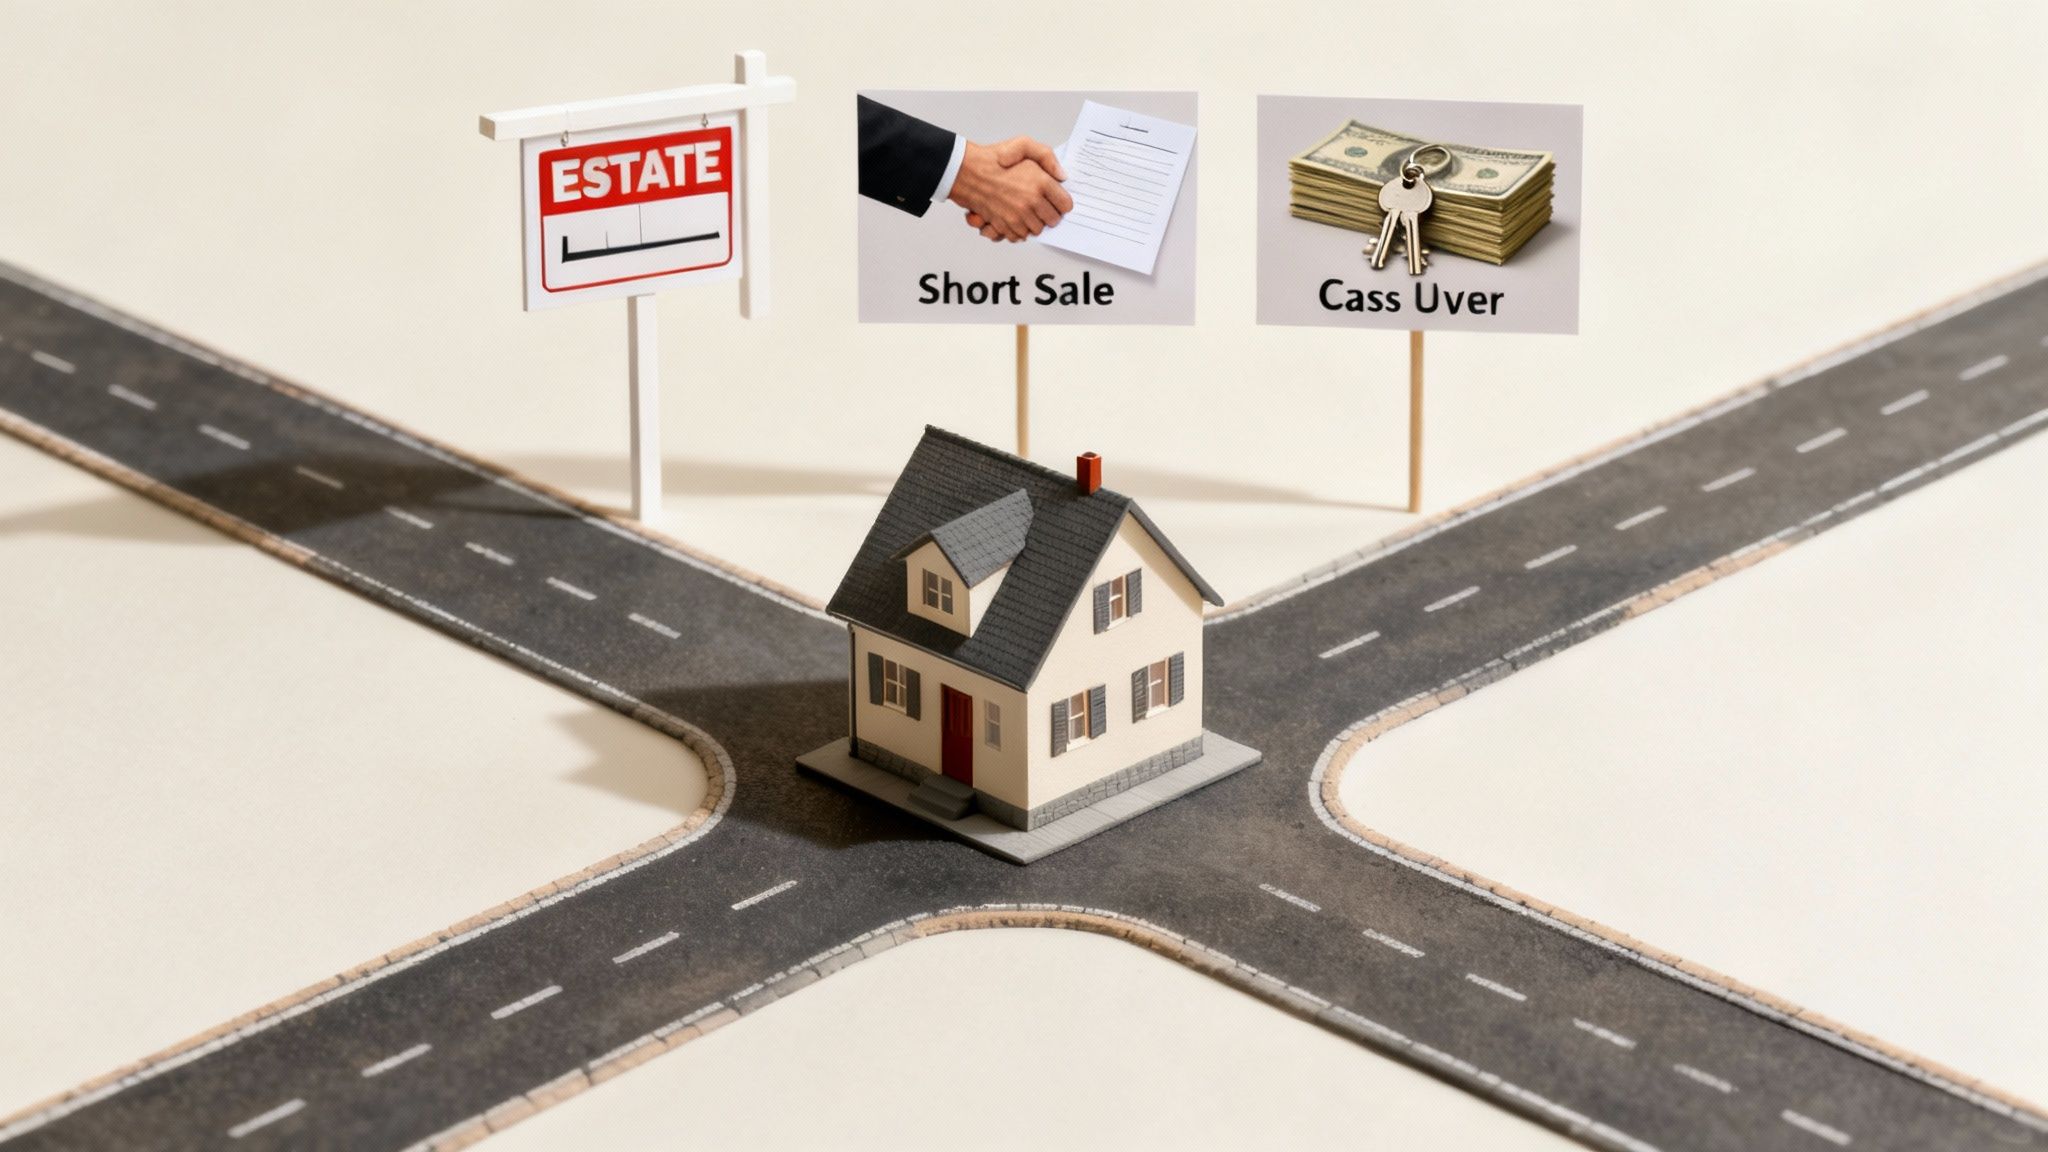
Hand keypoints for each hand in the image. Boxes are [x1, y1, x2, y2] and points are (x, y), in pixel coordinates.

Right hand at [947, 136, 1071, 241]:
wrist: (967, 172)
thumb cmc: (993, 159)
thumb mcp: (1024, 144)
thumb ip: (1047, 157)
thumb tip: (1061, 176)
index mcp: (1040, 182)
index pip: (1065, 204)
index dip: (1062, 203)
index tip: (1056, 200)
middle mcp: (1031, 201)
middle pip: (1053, 220)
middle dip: (1049, 214)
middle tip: (1042, 207)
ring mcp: (1018, 216)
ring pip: (1037, 230)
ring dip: (1034, 223)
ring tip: (1026, 211)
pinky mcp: (1005, 225)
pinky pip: (1020, 236)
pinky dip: (1019, 230)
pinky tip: (1015, 217)